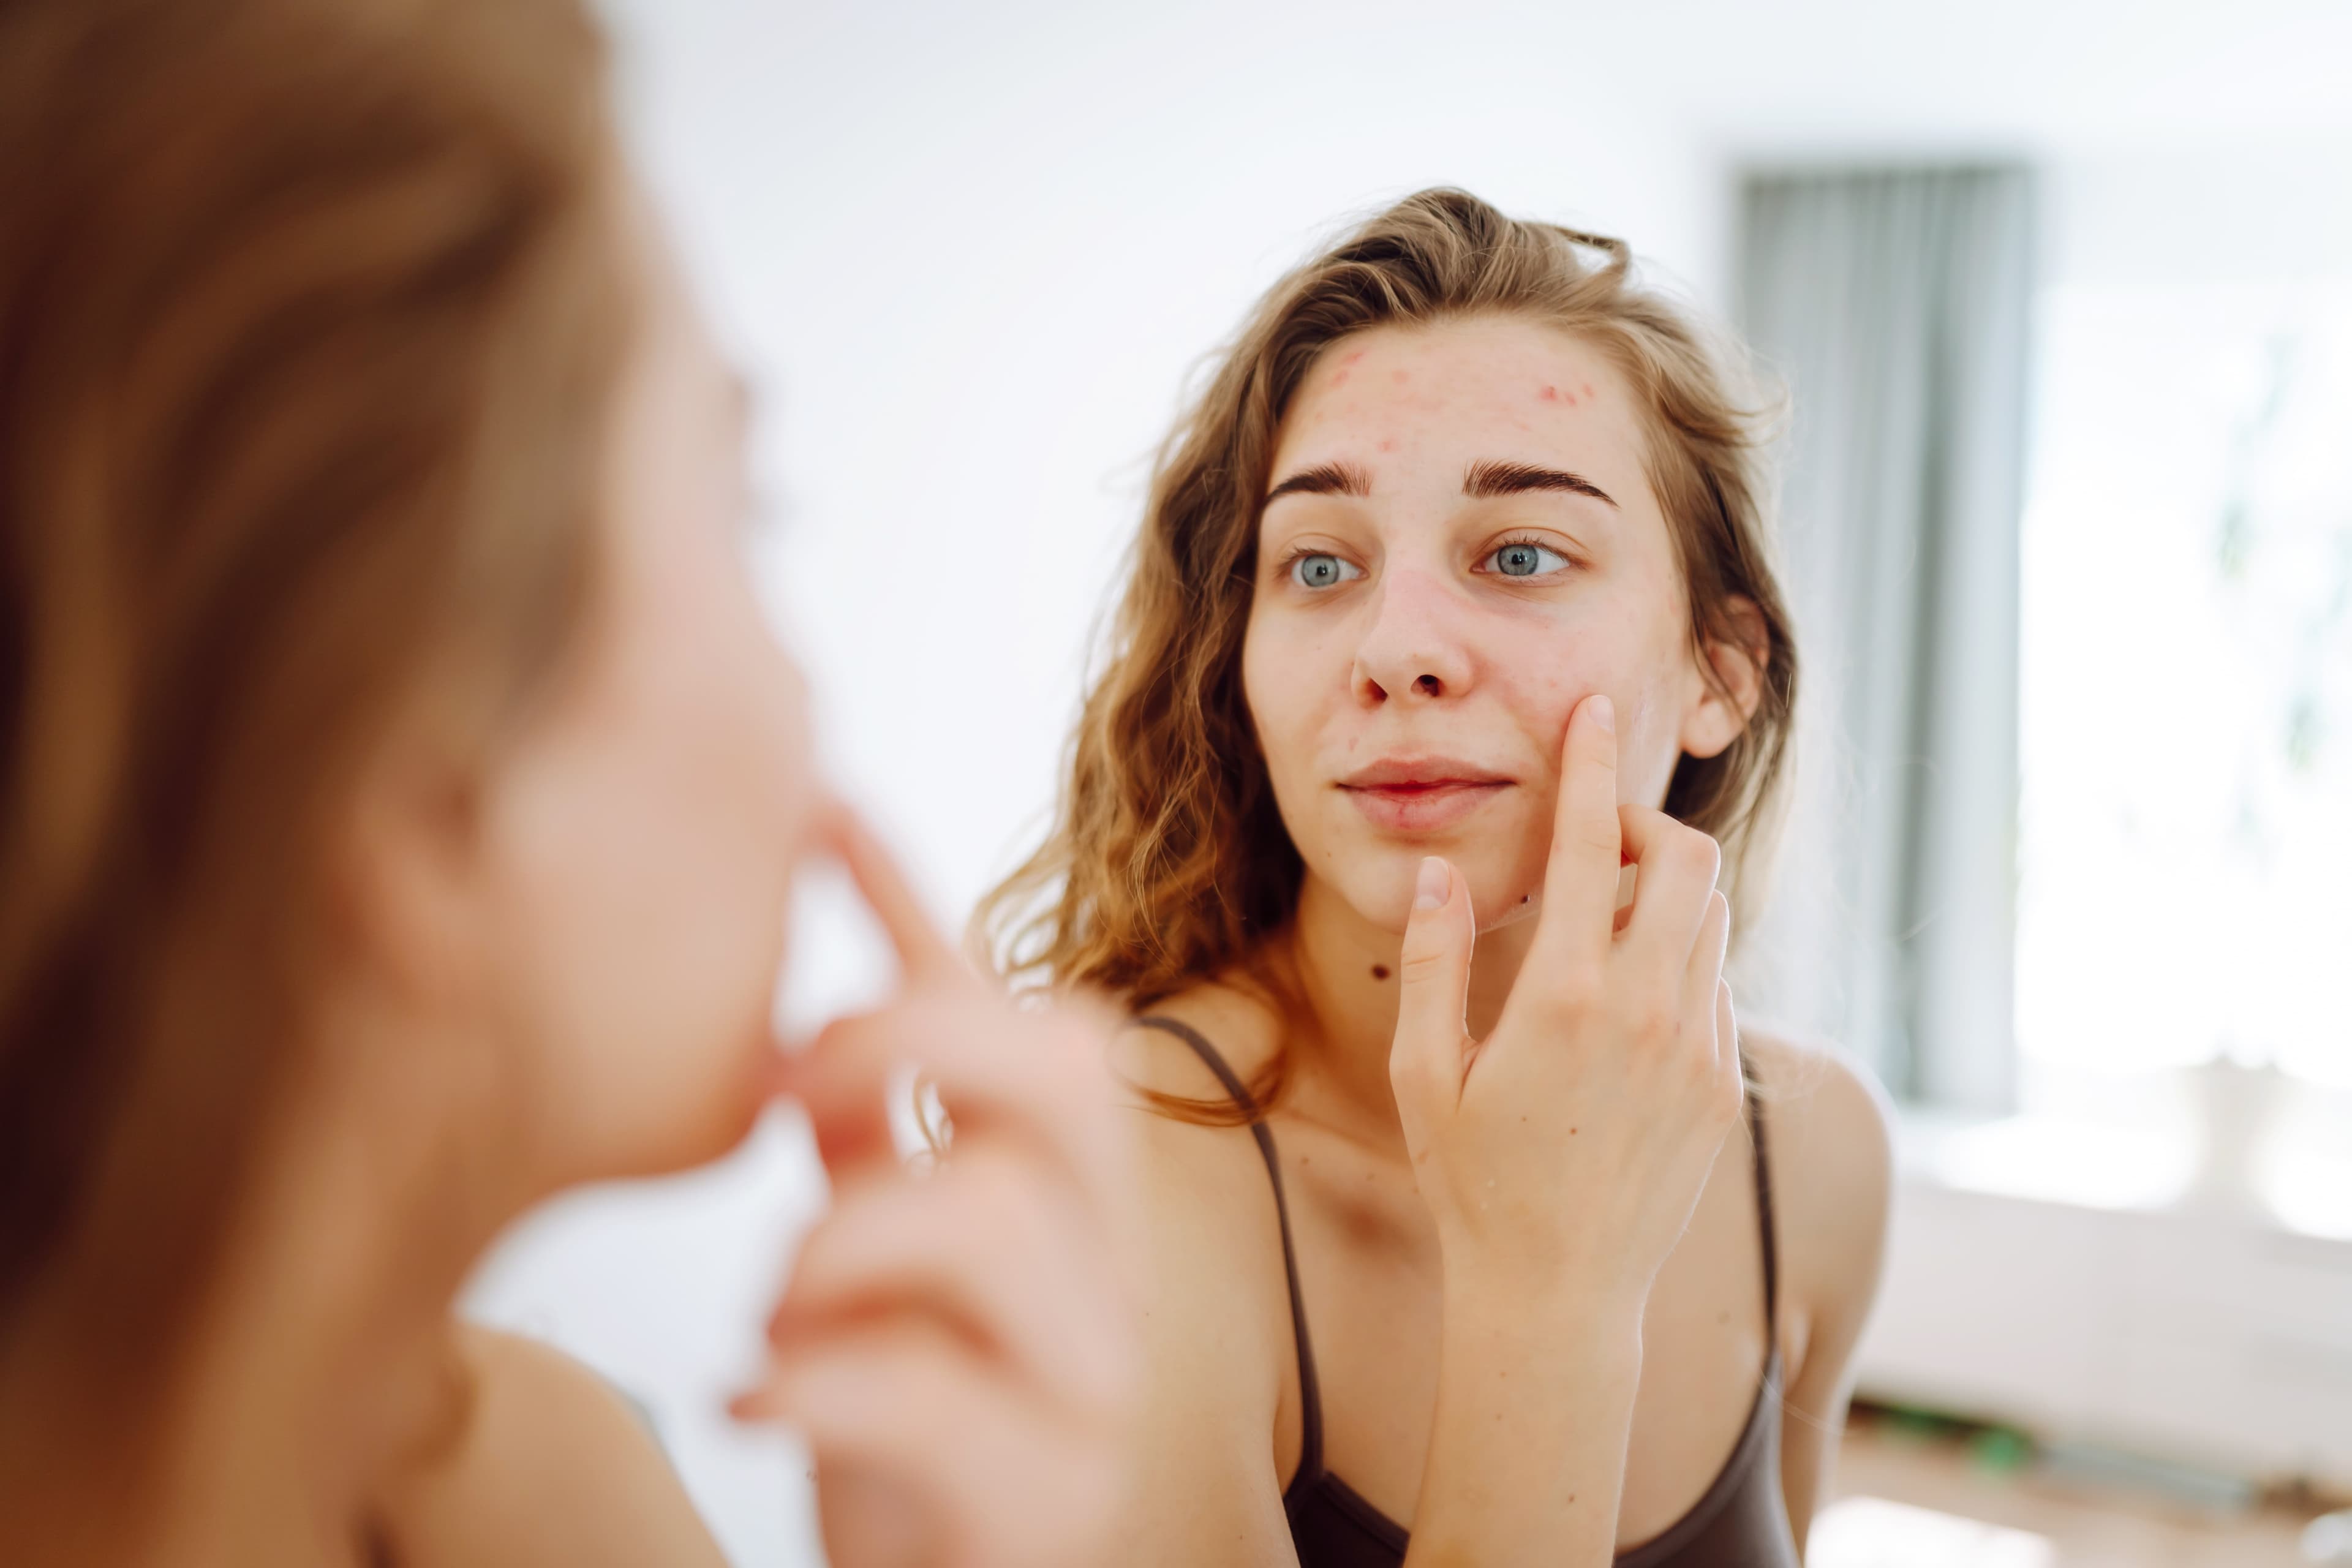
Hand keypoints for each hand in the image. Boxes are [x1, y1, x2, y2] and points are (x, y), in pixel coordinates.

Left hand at [732, 808, 1137, 1567]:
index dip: (916, 905)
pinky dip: (808, 1381)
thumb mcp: (870, 1274)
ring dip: (835, 1240)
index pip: (1014, 1012)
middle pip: (1064, 1071)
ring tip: (769, 1310)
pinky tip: (752, 1399)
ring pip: (994, 1216)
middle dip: (907, 1036)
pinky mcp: (1046, 1491)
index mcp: (1066, 1199)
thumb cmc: (908, 1438)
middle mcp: (1105, 1268)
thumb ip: (859, 1149)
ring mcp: (1091, 1378)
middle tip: (785, 1083)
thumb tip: (802, 1010)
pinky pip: (925, 1391)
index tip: (818, 802)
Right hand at [1386, 693, 1742, 1302]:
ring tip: (1601, 921)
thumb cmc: (1473, 1182)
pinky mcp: (1720, 1087)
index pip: (1592, 844)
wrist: (1557, 1292)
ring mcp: (1697, 1050)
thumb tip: (1441, 873)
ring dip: (1665, 892)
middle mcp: (1649, 1013)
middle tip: (1595, 845)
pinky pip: (1715, 985)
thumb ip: (1437, 962)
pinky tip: (1624, 998)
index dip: (1590, 766)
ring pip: (1711, 920)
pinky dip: (1679, 959)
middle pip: (1688, 862)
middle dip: (1646, 825)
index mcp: (1568, 999)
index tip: (1592, 713)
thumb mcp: (1426, 1073)